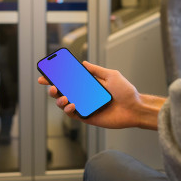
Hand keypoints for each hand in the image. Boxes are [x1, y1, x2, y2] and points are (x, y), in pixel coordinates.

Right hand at [38, 61, 163, 128]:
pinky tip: (71, 104)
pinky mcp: (87, 117)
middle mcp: (84, 95)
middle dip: (53, 89)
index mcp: (88, 85)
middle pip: (63, 92)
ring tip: (63, 97)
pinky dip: (68, 109)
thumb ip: (96, 70)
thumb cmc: (126, 92)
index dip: (56, 78)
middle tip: (51, 86)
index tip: (46, 75)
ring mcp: (84, 106)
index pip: (69, 80)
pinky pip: (72, 114)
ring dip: (59, 100)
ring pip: (64, 104)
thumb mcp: (111, 75)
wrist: (134, 108)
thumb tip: (83, 63)